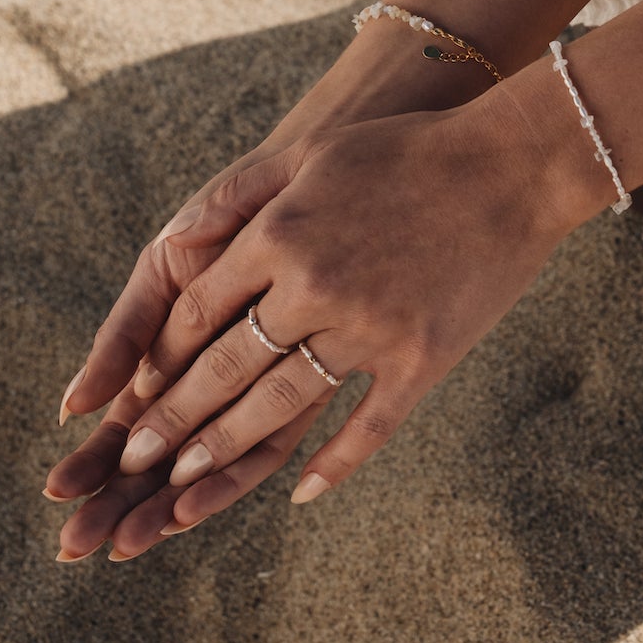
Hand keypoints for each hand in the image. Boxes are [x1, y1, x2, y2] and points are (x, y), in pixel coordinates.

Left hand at [44, 33, 496, 524]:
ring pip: (280, 405)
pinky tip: (302, 494)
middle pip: (225, 368)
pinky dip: (332, 465)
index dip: (157, 360)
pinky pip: (366, 427)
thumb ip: (238, 193)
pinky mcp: (421, 358)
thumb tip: (175, 242)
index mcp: (280, 234)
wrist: (514, 162)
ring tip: (181, 486)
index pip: (197, 312)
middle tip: (130, 466)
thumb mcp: (311, 152)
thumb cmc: (408, 148)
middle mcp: (314, 285)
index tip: (128, 398)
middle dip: (171, 422)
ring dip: (225, 449)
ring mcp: (370, 328)